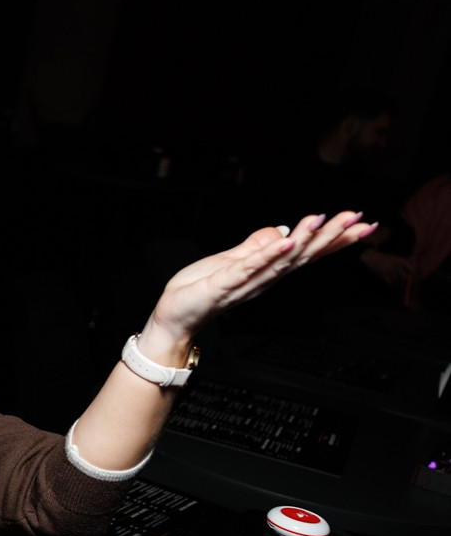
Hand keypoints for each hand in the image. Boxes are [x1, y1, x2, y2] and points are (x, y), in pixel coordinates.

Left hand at [147, 211, 376, 345]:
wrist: (175, 315)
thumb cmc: (201, 289)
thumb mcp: (233, 260)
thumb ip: (257, 247)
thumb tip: (282, 230)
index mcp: (267, 271)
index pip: (306, 252)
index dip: (334, 239)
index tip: (361, 223)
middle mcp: (263, 278)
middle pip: (304, 255)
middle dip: (332, 237)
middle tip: (359, 220)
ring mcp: (246, 282)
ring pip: (283, 260)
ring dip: (306, 240)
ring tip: (327, 222)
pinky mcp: (225, 284)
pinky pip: (251, 268)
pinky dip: (269, 255)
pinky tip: (287, 241)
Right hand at [359, 248, 414, 285]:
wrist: (371, 257)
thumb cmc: (384, 259)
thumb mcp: (394, 258)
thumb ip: (403, 264)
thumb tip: (411, 272)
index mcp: (400, 261)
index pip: (412, 269)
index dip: (412, 274)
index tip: (411, 277)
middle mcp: (396, 265)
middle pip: (404, 277)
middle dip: (401, 279)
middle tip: (399, 279)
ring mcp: (390, 269)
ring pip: (396, 280)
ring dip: (394, 280)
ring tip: (390, 277)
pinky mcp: (383, 273)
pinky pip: (389, 281)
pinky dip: (389, 282)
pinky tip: (386, 278)